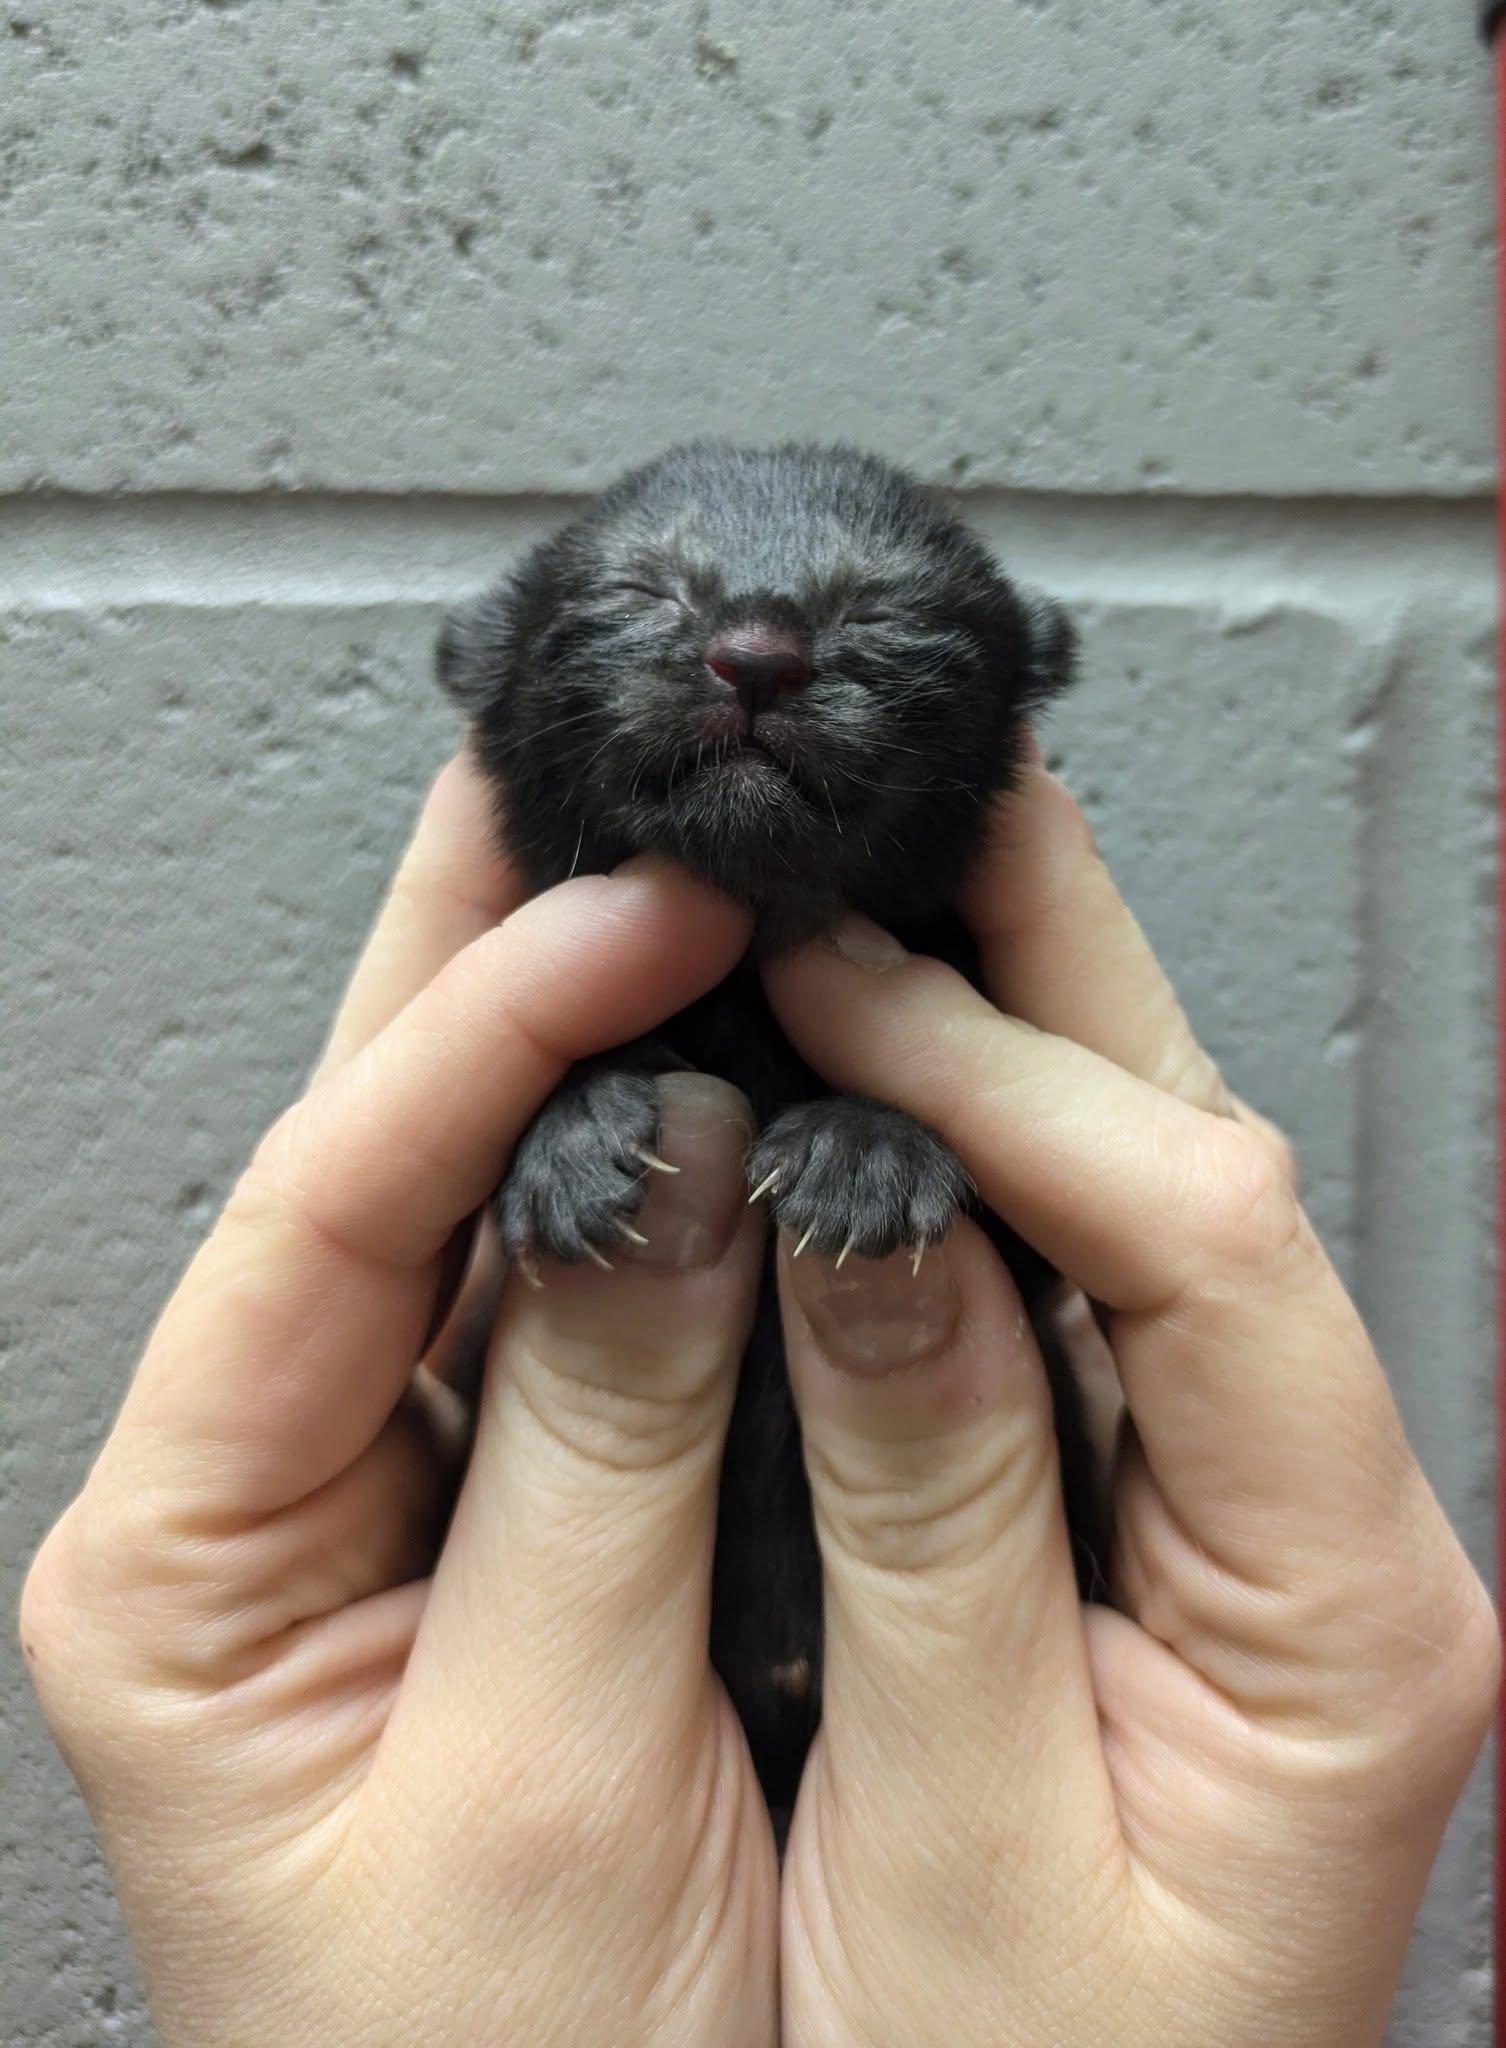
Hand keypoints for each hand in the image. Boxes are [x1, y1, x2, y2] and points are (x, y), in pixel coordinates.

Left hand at [22, 758, 777, 2047]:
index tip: (636, 912)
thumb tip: (672, 1162)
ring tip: (634, 853)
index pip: (323, 1210)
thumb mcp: (543, 1788)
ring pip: (471, 1202)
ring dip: (559, 1031)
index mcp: (195, 1554)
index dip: (485, 1034)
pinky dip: (639, 1167)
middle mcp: (274, 1485)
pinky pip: (571, 1295)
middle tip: (578, 771)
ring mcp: (391, 1486)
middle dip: (478, 957)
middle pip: (370, 1158)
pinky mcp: (509, 1511)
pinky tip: (693, 1059)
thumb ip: (607, 1456)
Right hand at [761, 750, 1497, 2047]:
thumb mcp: (972, 1848)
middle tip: (922, 788)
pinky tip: (887, 1068)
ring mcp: (1236, 1497)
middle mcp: (1316, 1515)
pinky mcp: (1148, 1506)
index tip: (835, 982)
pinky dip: (973, 1136)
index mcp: (1345, 1610)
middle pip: (1203, 1156)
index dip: (1008, 1081)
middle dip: (1051, 951)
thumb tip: (861, 1208)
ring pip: (1140, 1183)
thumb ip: (933, 1513)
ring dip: (1012, 1012)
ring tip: (895, 873)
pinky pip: (1070, 1267)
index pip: (1206, 1238)